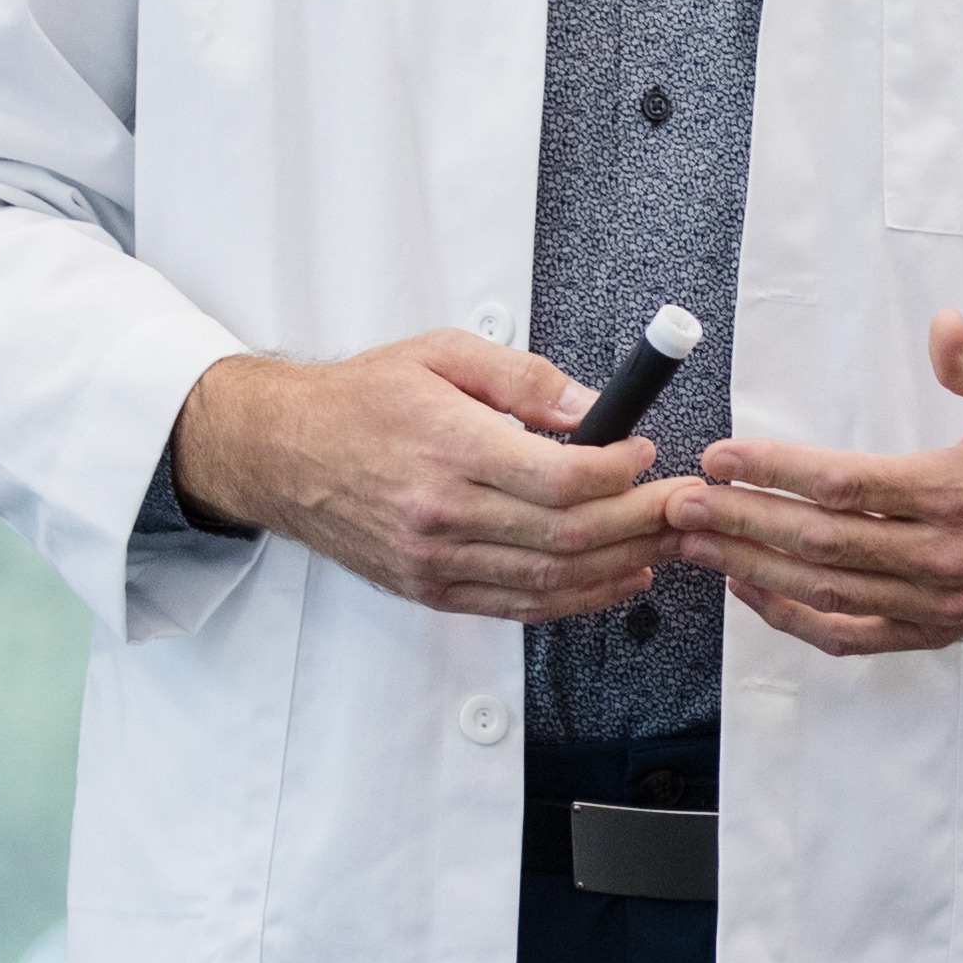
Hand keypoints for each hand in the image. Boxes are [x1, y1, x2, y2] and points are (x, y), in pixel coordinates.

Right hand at [173, 336, 669, 620]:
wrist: (282, 453)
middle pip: (568, 534)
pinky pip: (519, 606)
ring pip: (551, 580)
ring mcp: (435, 560)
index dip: (620, 471)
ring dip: (620, 565)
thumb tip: (594, 408)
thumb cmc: (360, 400)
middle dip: (640, 520)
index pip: (560, 477)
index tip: (645, 453)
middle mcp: (442, 512)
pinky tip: (615, 578)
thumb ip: (524, 379)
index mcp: (449, 447)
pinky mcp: (430, 589)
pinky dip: (577, 599)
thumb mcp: (442, 355)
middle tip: (680, 502)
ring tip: (662, 542)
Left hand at [668, 313, 962, 657]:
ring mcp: (938, 602)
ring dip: (752, 568)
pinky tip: (750, 590)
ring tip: (695, 541)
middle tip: (681, 504)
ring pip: (827, 591)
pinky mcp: (937, 631)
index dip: (778, 473)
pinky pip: (852, 635)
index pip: (848, 487)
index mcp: (959, 494)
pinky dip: (795, 619)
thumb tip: (943, 326)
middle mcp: (944, 557)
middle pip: (823, 545)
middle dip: (743, 523)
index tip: (722, 455)